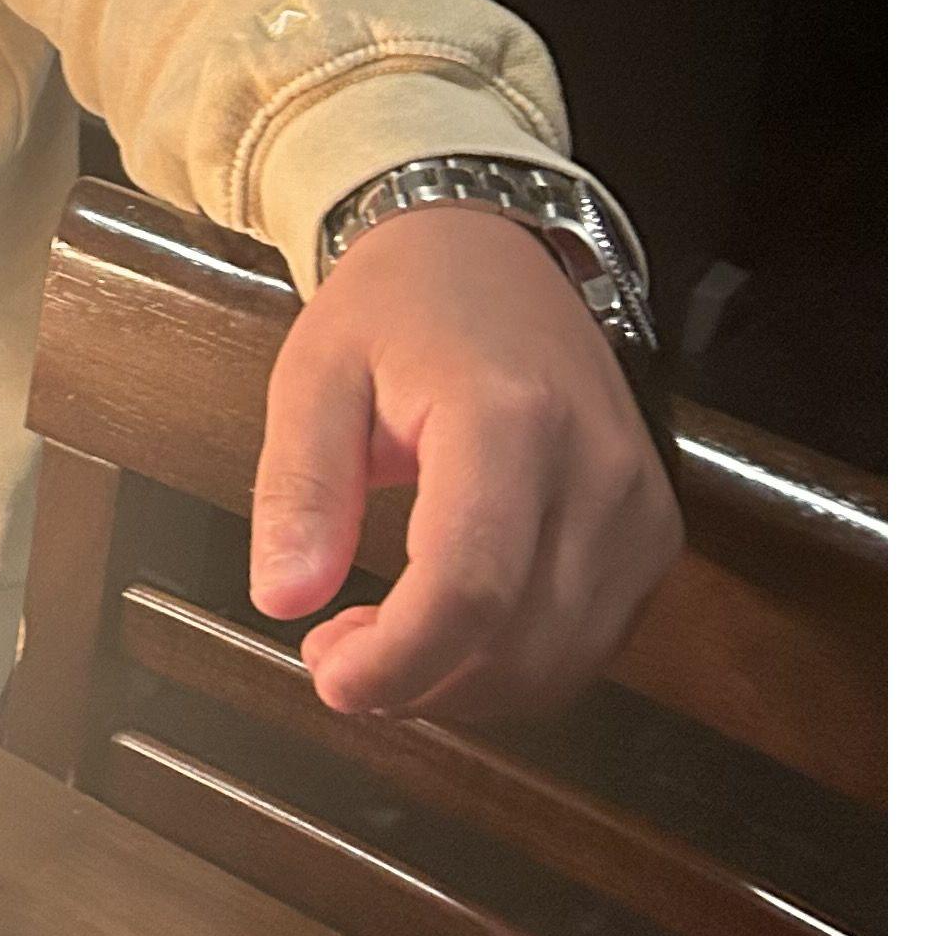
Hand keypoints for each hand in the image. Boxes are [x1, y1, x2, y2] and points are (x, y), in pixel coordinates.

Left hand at [250, 205, 681, 723]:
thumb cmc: (399, 305)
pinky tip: (448, 631)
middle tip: (336, 657)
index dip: (400, 660)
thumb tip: (282, 598)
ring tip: (382, 642)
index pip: (470, 585)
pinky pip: (588, 642)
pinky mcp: (653, 531)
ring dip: (461, 685)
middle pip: (520, 642)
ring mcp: (639, 506)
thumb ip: (300, 487)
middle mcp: (595, 469)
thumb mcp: (315, 373)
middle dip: (417, 681)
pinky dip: (511, 664)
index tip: (331, 680)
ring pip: (559, 662)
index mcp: (508, 418)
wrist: (491, 250)